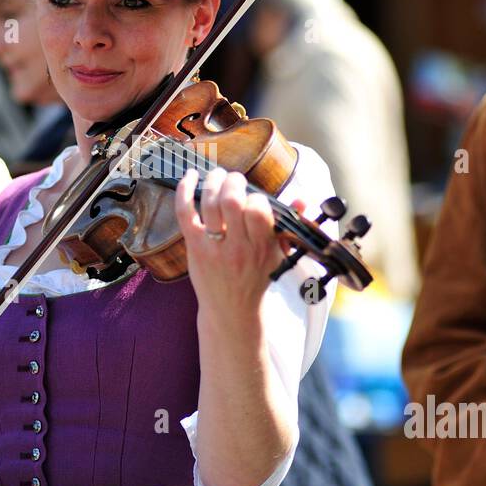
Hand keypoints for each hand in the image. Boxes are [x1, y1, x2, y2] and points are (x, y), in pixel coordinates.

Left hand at [174, 166, 284, 317]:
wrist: (231, 311)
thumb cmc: (256, 278)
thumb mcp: (277, 255)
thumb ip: (288, 226)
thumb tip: (300, 200)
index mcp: (261, 247)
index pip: (258, 210)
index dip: (256, 197)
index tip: (255, 198)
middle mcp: (237, 247)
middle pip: (232, 201)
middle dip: (234, 181)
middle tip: (235, 180)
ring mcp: (213, 247)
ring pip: (210, 203)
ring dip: (213, 181)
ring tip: (217, 175)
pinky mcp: (194, 247)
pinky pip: (185, 213)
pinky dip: (184, 191)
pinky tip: (189, 176)